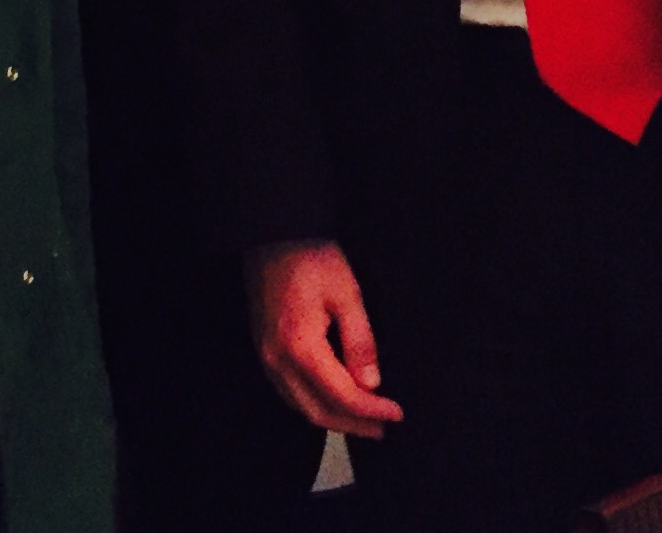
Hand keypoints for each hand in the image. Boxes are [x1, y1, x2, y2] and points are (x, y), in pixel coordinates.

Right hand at [244, 239, 405, 438]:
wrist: (273, 233)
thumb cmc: (311, 257)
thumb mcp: (348, 295)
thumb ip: (360, 342)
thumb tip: (371, 384)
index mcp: (300, 347)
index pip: (341, 395)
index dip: (371, 410)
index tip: (397, 413)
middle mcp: (277, 359)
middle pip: (317, 410)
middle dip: (353, 424)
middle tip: (382, 428)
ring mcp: (266, 356)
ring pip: (300, 405)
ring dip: (333, 417)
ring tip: (363, 420)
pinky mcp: (264, 349)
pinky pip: (288, 391)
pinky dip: (314, 403)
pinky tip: (332, 400)